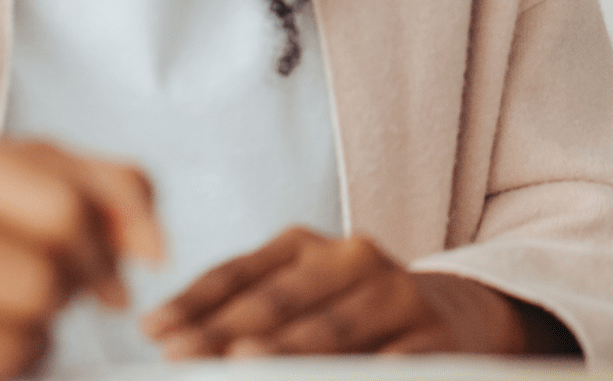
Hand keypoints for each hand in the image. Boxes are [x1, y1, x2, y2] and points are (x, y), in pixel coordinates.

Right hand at [0, 102, 163, 380]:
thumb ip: (97, 184)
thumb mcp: (0, 167)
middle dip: (58, 301)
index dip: (101, 250)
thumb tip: (156, 249)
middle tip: (32, 297)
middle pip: (37, 285)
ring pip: (6, 350)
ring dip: (25, 350)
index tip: (99, 267)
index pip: (62, 209)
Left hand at [142, 227, 569, 359]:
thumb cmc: (352, 313)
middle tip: (185, 360)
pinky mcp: (433, 341)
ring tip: (243, 366)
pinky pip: (389, 364)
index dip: (195, 304)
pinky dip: (359, 374)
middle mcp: (353, 259)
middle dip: (227, 335)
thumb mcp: (299, 296)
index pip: (240, 274)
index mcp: (306, 245)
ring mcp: (397, 296)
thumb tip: (161, 337)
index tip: (154, 335)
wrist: (458, 318)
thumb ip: (240, 310)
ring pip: (332, 332)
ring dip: (286, 355)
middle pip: (280, 303)